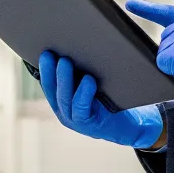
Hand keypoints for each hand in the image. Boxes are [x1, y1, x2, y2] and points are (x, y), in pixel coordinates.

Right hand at [38, 52, 163, 149]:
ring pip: (65, 98)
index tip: (42, 52)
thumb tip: (78, 47)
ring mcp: (75, 120)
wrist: (131, 126)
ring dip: (64, 79)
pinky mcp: (90, 125)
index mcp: (61, 101)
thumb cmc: (111, 102)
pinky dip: (84, 93)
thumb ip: (82, 73)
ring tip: (65, 62)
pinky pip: (82, 108)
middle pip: (52, 90)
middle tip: (50, 53)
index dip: (42, 68)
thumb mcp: (93, 87)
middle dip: (49, 71)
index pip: (47, 83)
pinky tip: (89, 80)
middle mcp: (64, 111)